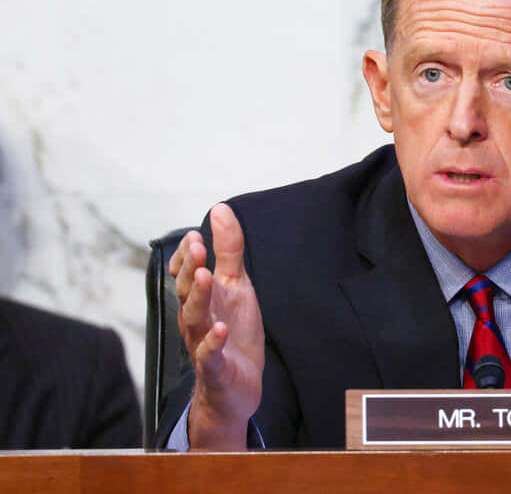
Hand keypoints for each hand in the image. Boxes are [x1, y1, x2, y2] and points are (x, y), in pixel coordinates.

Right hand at [170, 203, 264, 449]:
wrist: (238, 386)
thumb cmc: (234, 332)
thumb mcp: (237, 286)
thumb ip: (229, 250)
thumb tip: (221, 209)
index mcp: (202, 297)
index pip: (186, 272)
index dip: (189, 255)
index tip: (195, 236)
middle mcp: (197, 318)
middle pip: (186, 291)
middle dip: (191, 269)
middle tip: (199, 248)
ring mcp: (204, 343)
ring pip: (194, 319)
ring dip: (198, 297)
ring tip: (206, 277)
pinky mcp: (216, 368)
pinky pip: (209, 355)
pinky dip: (213, 342)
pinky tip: (220, 329)